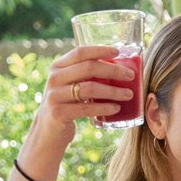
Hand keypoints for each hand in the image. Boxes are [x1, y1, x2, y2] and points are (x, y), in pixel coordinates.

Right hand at [9, 45, 139, 180]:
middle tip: (131, 76)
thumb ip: (86, 73)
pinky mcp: (58, 113)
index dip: (100, 50)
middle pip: (88, 68)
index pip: (80, 52)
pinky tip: (116, 108)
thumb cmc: (68, 103)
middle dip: (113, 70)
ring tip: (129, 94)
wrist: (49, 129)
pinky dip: (104, 108)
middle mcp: (54, 78)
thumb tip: (122, 66)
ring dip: (113, 91)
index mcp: (58, 66)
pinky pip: (86, 108)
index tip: (118, 52)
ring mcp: (55, 95)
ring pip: (90, 88)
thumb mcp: (71, 84)